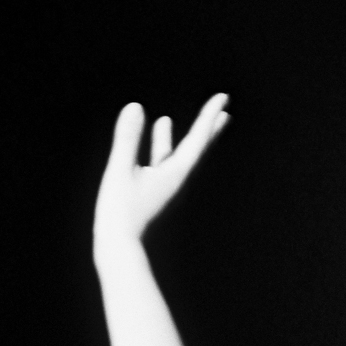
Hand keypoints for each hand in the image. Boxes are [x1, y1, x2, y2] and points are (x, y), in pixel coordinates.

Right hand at [94, 93, 229, 242]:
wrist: (120, 247)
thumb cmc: (121, 211)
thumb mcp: (122, 170)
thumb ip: (129, 138)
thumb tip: (136, 106)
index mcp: (176, 173)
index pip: (199, 139)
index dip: (210, 116)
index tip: (223, 98)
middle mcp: (177, 179)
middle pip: (198, 149)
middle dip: (209, 129)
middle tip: (225, 112)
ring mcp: (167, 186)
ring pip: (177, 155)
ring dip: (180, 136)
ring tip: (175, 119)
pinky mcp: (155, 191)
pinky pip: (163, 162)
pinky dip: (162, 145)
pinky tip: (157, 134)